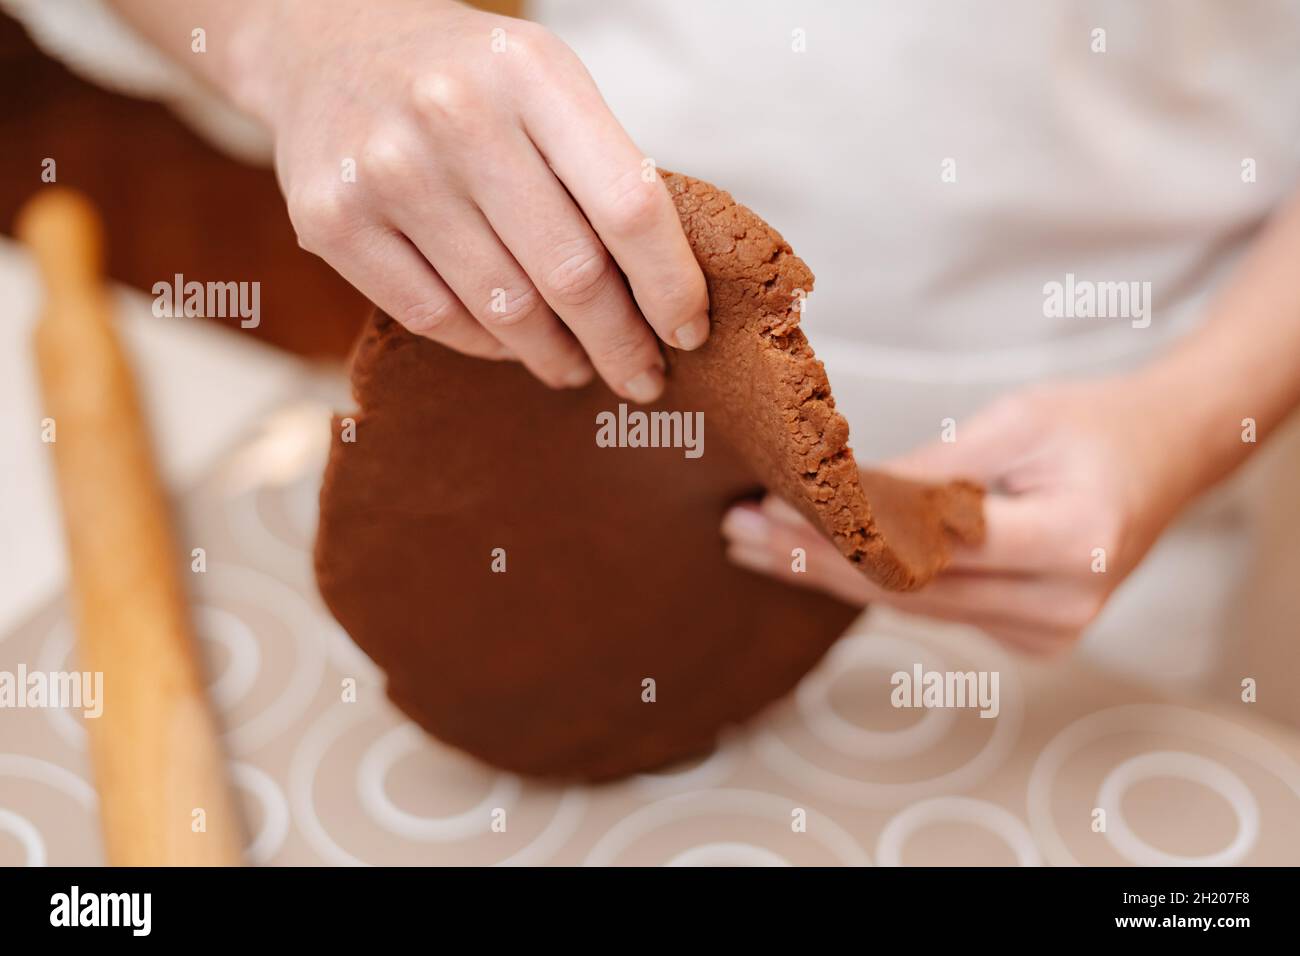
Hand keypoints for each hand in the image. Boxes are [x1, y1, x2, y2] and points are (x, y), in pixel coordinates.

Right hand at [246, 0, 708, 399]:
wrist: (328, 45)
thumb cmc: (465, 78)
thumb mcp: (544, 84)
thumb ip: (600, 167)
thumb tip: (663, 293)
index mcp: (530, 72)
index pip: (628, 205)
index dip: (670, 285)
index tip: (689, 332)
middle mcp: (453, 114)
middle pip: (570, 273)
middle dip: (621, 344)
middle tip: (643, 377)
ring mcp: (386, 170)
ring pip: (506, 311)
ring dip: (557, 356)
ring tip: (579, 366)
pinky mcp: (331, 220)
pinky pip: (436, 319)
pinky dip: (488, 346)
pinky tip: (511, 344)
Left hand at [721, 377, 1193, 653]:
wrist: (1168, 454)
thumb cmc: (1094, 423)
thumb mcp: (1015, 421)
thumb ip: (933, 471)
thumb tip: (841, 499)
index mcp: (1072, 538)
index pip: (931, 547)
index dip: (844, 534)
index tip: (773, 511)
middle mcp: (1064, 603)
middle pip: (911, 590)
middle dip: (815, 562)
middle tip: (740, 533)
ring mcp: (1050, 632)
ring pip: (914, 608)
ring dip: (831, 577)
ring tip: (756, 544)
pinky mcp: (1033, 636)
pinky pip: (937, 610)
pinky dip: (876, 583)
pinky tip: (814, 562)